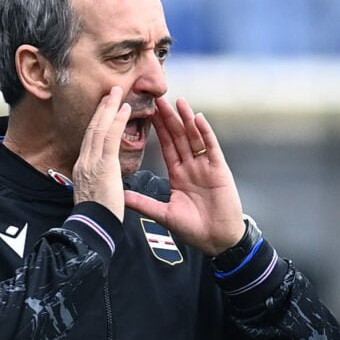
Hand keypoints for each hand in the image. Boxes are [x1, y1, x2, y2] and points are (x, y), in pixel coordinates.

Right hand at [72, 86, 131, 221]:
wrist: (92, 229)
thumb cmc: (97, 218)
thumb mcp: (93, 196)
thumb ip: (96, 182)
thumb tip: (100, 179)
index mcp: (83, 169)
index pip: (90, 140)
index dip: (97, 122)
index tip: (103, 109)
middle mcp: (84, 162)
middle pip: (92, 129)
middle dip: (101, 109)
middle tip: (110, 92)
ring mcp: (92, 162)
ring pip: (99, 128)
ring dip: (109, 108)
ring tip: (117, 92)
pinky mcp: (103, 166)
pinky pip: (110, 137)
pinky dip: (117, 121)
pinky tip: (125, 109)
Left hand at [124, 97, 244, 255]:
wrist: (217, 241)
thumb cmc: (194, 229)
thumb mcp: (164, 214)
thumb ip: (144, 203)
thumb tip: (120, 197)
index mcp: (179, 175)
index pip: (166, 147)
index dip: (158, 130)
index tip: (148, 113)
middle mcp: (192, 167)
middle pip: (179, 137)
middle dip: (169, 119)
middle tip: (158, 99)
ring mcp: (206, 166)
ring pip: (194, 138)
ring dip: (186, 119)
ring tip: (178, 101)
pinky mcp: (219, 170)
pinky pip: (211, 148)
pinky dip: (205, 133)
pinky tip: (198, 118)